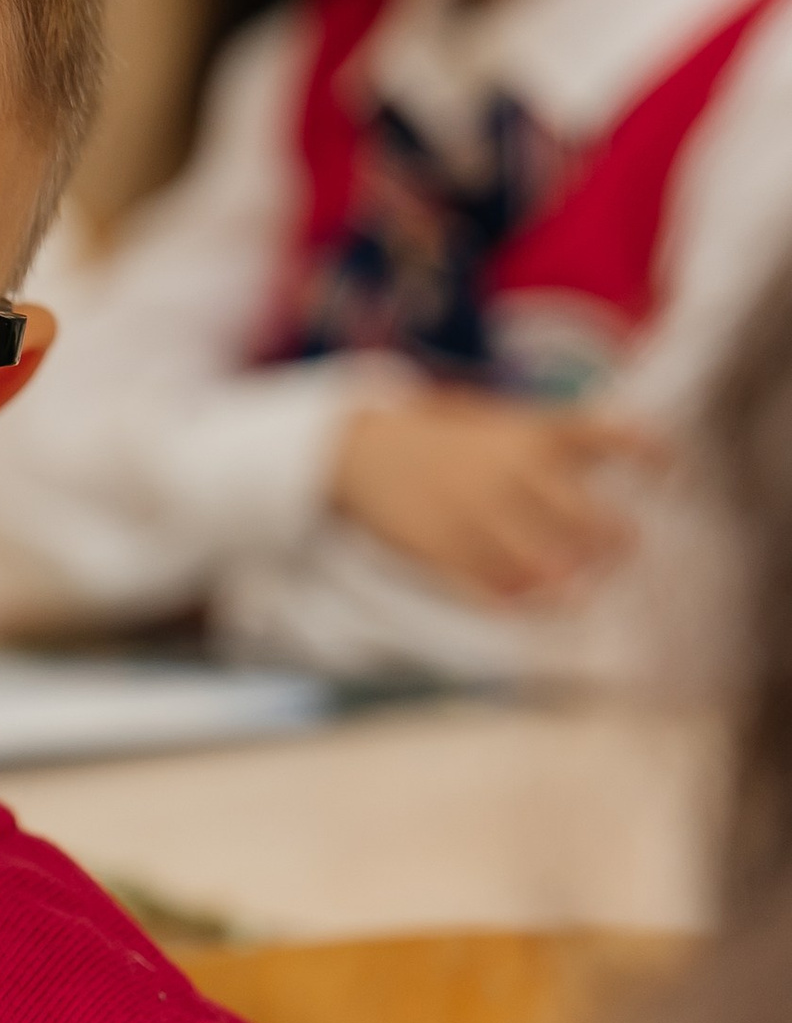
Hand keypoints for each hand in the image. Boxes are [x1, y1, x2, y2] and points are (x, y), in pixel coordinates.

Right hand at [328, 388, 664, 603]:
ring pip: (554, 568)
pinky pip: (501, 593)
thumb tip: (614, 457)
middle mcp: (514, 473)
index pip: (611, 438)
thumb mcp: (496, 418)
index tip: (667, 470)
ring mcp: (480, 516)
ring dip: (576, 582)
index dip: (651, 455)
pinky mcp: (446, 554)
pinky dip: (524, 604)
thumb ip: (550, 437)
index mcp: (532, 433)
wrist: (355, 451)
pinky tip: (533, 602)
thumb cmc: (435, 437)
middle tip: (618, 552)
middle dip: (618, 543)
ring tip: (579, 588)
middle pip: (595, 522)